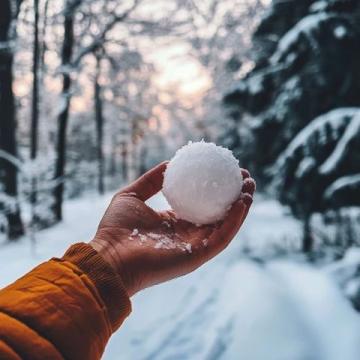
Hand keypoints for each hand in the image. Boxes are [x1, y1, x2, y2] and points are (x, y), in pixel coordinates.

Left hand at [90, 161, 254, 295]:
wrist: (109, 257)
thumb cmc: (116, 229)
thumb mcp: (132, 194)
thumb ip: (151, 181)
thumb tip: (169, 163)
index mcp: (175, 222)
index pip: (203, 204)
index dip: (217, 189)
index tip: (227, 170)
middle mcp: (188, 234)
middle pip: (219, 213)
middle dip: (235, 196)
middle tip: (245, 178)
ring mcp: (195, 246)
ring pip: (225, 225)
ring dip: (241, 207)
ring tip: (250, 187)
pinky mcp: (198, 256)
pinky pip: (221, 236)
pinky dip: (234, 221)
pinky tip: (242, 202)